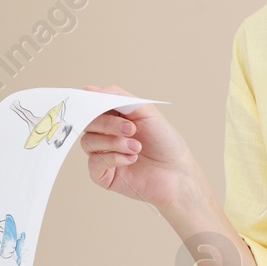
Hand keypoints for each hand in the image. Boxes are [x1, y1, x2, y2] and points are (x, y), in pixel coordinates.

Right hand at [80, 84, 202, 208]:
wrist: (178, 173)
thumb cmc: (165, 142)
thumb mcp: (145, 111)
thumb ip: (118, 98)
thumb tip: (89, 89)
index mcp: (114, 117)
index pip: (92, 107)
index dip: (92, 104)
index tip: (99, 104)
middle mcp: (106, 135)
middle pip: (87, 124)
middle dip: (108, 124)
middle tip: (132, 129)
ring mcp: (104, 155)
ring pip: (88, 143)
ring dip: (115, 142)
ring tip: (137, 147)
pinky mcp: (104, 175)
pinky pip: (94, 163)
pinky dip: (113, 158)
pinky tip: (132, 159)